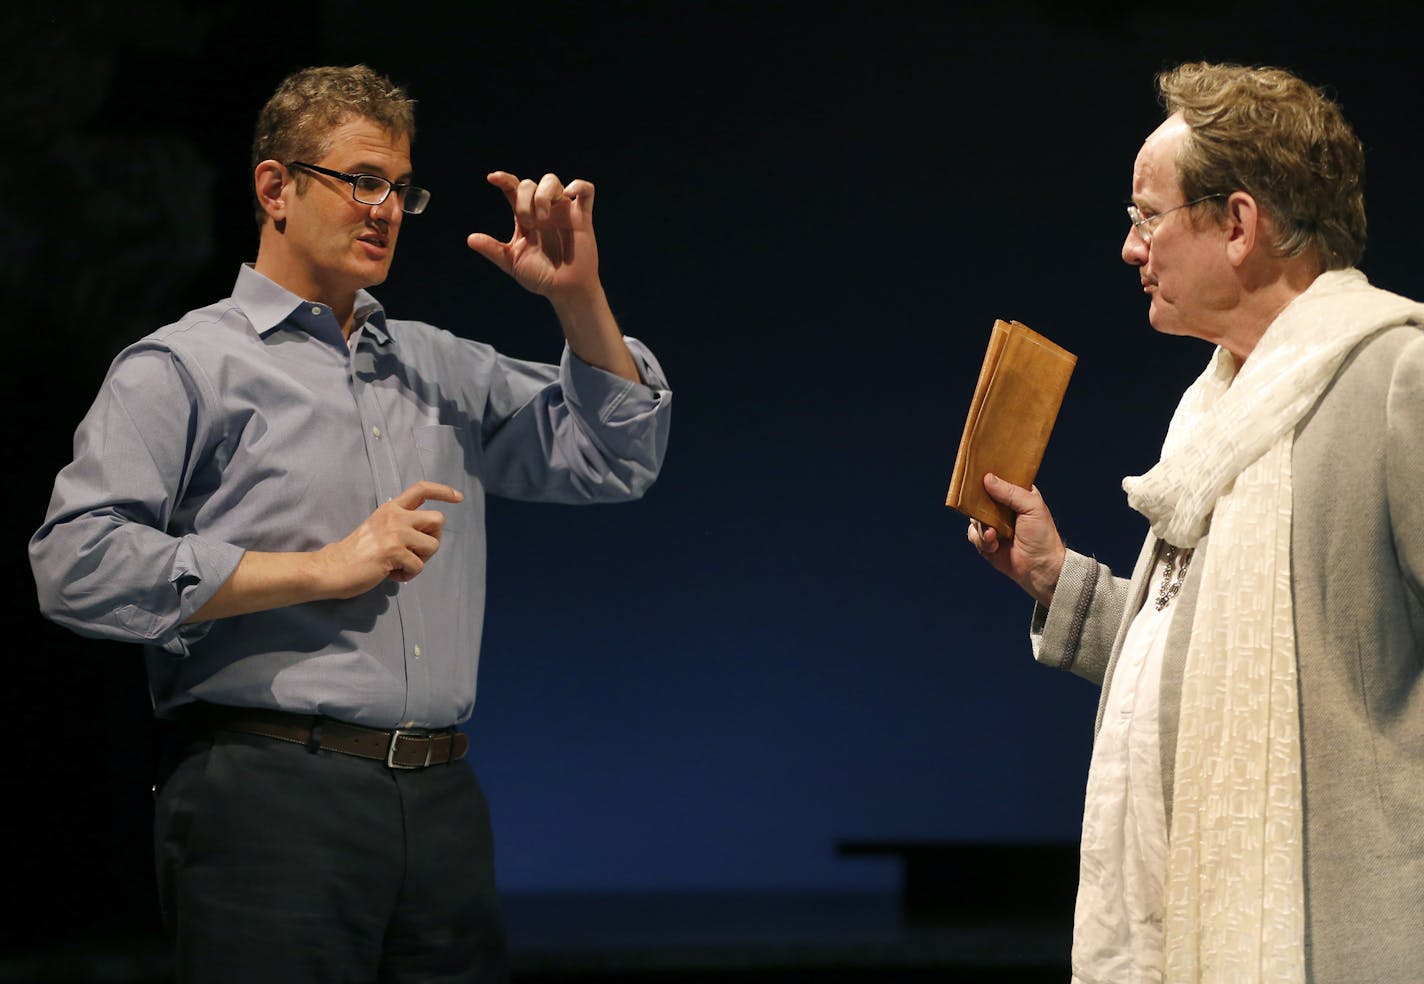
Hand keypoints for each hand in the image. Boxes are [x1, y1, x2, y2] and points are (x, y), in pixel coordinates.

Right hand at [312, 481, 462, 598]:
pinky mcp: (394, 551)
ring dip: (421, 560)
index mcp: (390, 508)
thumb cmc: (356, 554)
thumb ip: (401, 525)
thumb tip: (427, 534)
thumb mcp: (379, 528)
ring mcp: (395, 532)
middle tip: (416, 553)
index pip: (421, 489)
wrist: (332, 568)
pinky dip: (408, 575)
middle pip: (438, 519)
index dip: (443, 491)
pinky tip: (391, 573)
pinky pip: (419, 566)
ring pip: (433, 545)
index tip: (458, 497)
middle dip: (434, 539)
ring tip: (400, 565)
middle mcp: (395, 516)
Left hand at [466, 171, 600, 299]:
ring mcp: (563, 211)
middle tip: (528, 223)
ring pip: (552, 181)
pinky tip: (569, 195)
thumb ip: (493, 249)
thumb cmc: (540, 276)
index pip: (513, 189)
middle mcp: (543, 210)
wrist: (565, 290)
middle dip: (525, 199)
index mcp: (525, 217)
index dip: (504, 179)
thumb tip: (470, 239)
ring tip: (544, 217)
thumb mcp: (512, 263)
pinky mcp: (582, 217)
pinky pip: (586, 191)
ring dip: (544, 194)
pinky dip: (579, 186)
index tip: (492, 179)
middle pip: (529, 184)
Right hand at [966, 473, 1065, 606]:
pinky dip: (981, 540)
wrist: (1040, 568)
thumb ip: (1010, 492)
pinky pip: (972, 535)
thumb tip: (987, 478)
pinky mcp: (986, 542)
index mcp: (1016, 496)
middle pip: (980, 498)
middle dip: (977, 503)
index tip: (978, 473)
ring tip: (994, 535)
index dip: (988, 476)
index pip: (999, 480)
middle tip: (980, 507)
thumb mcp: (1031, 507)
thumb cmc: (1042, 535)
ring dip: (981, 527)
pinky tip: (994, 545)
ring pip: (973, 517)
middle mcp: (1002, 509)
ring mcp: (993, 525)